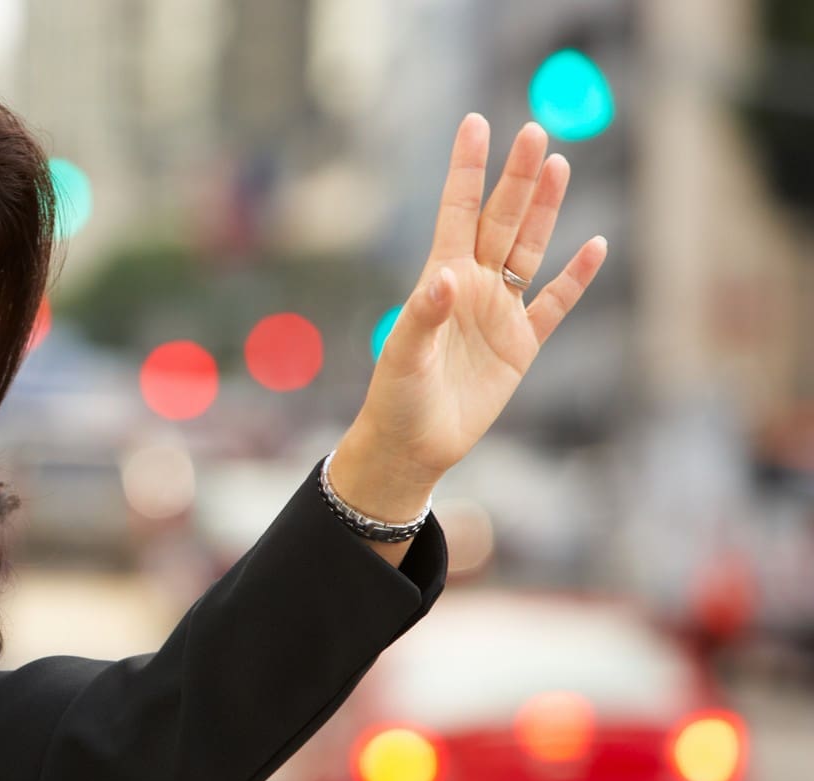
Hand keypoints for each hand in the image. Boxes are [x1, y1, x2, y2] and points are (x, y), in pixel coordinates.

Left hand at [357, 113, 609, 482]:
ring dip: (545, 211)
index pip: (456, 212)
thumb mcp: (403, 356)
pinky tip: (595, 246)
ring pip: (529, 250)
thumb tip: (447, 278)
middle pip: (501, 221)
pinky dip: (575, 278)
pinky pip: (554, 304)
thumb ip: (423, 315)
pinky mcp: (522, 345)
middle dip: (517, 178)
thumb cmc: (396, 399)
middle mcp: (472, 288)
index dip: (466, 170)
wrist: (413, 445)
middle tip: (536, 131)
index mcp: (440, 280)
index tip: (475, 123)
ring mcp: (499, 313)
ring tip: (558, 165)